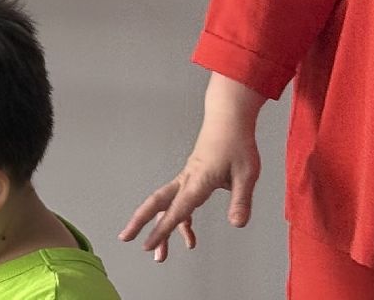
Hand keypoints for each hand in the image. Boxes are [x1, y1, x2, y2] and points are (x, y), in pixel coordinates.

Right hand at [120, 74, 263, 261]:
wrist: (228, 120)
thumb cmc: (237, 144)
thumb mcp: (247, 175)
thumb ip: (241, 201)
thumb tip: (236, 225)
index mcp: (198, 181)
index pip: (176, 211)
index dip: (161, 231)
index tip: (146, 246)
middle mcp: (187, 180)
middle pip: (157, 203)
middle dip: (140, 222)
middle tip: (126, 238)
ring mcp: (187, 178)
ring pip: (166, 204)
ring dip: (161, 228)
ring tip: (161, 254)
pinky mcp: (192, 177)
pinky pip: (180, 202)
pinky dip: (181, 220)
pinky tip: (188, 235)